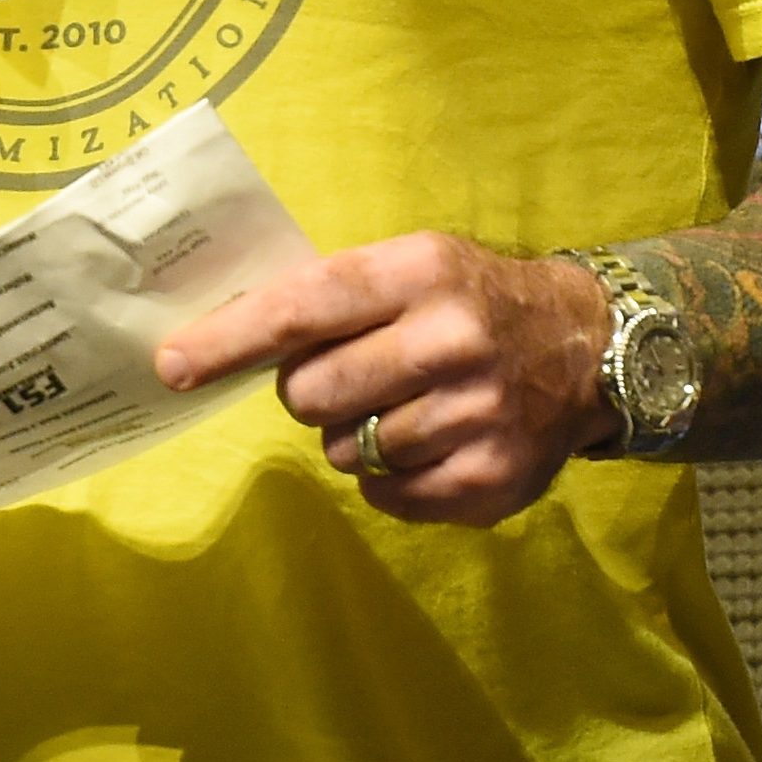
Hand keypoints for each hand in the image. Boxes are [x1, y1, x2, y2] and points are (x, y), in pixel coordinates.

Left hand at [155, 235, 619, 524]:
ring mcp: (476, 414)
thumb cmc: (471, 299)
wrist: (591, 345)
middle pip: (310, 393)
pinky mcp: (491, 477)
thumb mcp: (413, 264)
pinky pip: (390, 496)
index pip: (303, 307)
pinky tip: (432, 442)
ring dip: (356, 437)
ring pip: (347, 452)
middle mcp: (450, 340)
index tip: (171, 365)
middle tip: (349, 378)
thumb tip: (220, 338)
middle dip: (310, 393)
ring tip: (405, 406)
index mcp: (420, 273)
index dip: (230, 339)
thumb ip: (330, 297)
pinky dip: (393, 478)